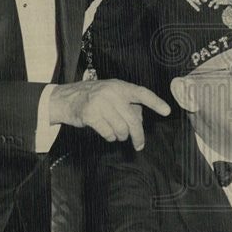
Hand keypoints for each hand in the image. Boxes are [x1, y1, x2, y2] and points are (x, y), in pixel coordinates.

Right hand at [49, 79, 169, 147]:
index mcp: (119, 86)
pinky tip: (106, 133)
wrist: (65, 99)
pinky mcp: (90, 115)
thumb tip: (140, 122)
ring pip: (121, 129)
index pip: (142, 93)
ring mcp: (100, 103)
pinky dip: (109, 137)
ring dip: (120, 136)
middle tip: (139, 145)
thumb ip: (127, 104)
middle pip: (133, 120)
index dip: (155, 102)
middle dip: (138, 136)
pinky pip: (108, 133)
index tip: (167, 111)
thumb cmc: (92, 98)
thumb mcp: (111, 94)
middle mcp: (111, 93)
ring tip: (115, 133)